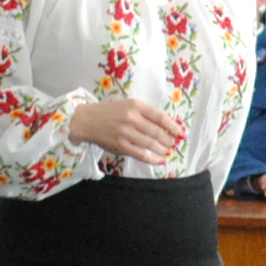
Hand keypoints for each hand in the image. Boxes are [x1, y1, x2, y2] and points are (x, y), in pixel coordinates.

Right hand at [65, 98, 187, 167]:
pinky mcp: (120, 145)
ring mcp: (126, 133)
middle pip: (158, 132)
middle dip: (168, 140)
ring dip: (162, 149)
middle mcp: (132, 118)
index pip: (160, 117)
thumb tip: (164, 125)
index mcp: (136, 105)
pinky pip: (141, 154)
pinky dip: (152, 159)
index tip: (179, 133)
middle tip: (172, 143)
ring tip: (166, 151)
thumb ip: (144, 113)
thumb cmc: (108, 112)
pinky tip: (158, 160)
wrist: (86, 120)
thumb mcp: (127, 105)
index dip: (173, 126)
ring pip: (151, 144)